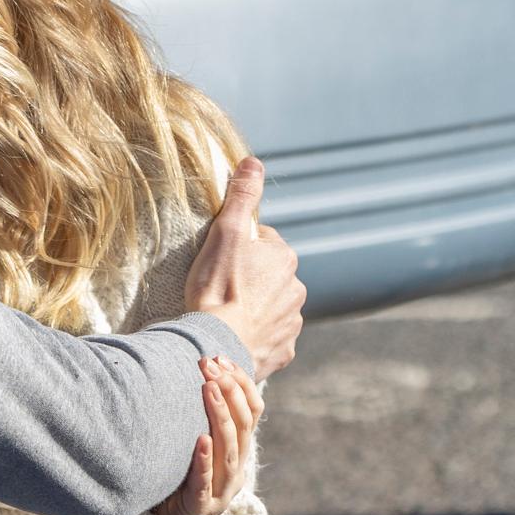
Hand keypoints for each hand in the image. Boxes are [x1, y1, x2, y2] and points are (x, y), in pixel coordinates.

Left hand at [150, 357, 259, 514]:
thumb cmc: (182, 476)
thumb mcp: (199, 443)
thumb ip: (205, 416)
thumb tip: (196, 369)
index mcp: (240, 450)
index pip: (252, 411)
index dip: (241, 383)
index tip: (220, 357)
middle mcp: (236, 468)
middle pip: (242, 426)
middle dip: (228, 391)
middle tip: (209, 364)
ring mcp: (222, 490)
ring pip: (229, 451)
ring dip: (220, 417)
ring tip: (209, 388)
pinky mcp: (201, 508)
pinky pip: (205, 483)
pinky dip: (204, 461)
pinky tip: (200, 440)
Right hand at [183, 156, 303, 376]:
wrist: (217, 346)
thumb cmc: (217, 288)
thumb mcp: (225, 234)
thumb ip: (242, 197)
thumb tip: (253, 162)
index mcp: (285, 258)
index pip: (262, 243)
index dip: (238, 249)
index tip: (220, 262)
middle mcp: (297, 289)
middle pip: (269, 276)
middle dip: (250, 280)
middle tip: (219, 288)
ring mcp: (292, 323)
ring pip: (272, 308)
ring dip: (254, 309)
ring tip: (226, 316)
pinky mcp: (284, 352)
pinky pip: (270, 339)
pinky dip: (256, 337)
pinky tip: (237, 337)